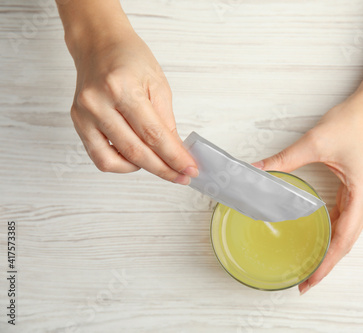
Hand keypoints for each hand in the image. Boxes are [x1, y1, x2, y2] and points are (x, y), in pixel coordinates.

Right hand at [68, 26, 197, 183]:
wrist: (99, 44)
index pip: (153, 134)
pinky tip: (136, 159)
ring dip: (143, 169)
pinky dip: (121, 164)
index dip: (174, 157)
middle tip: (181, 176)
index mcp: (122, 88)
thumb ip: (166, 122)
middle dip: (163, 168)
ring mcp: (84, 115)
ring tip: (160, 163)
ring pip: (116, 160)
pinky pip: (99, 157)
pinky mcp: (78, 123)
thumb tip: (176, 153)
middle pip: (135, 151)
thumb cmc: (129, 59)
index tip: (189, 169)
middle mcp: (98, 102)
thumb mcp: (158, 85)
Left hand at [253, 93, 362, 293]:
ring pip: (345, 232)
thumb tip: (258, 171)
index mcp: (362, 197)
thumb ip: (285, 160)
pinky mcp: (357, 189)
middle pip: (346, 243)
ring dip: (329, 250)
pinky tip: (318, 236)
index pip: (343, 241)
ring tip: (309, 265)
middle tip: (304, 281)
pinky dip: (331, 232)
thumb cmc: (355, 123)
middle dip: (326, 263)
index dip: (326, 264)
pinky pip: (344, 218)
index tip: (310, 281)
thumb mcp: (316, 143)